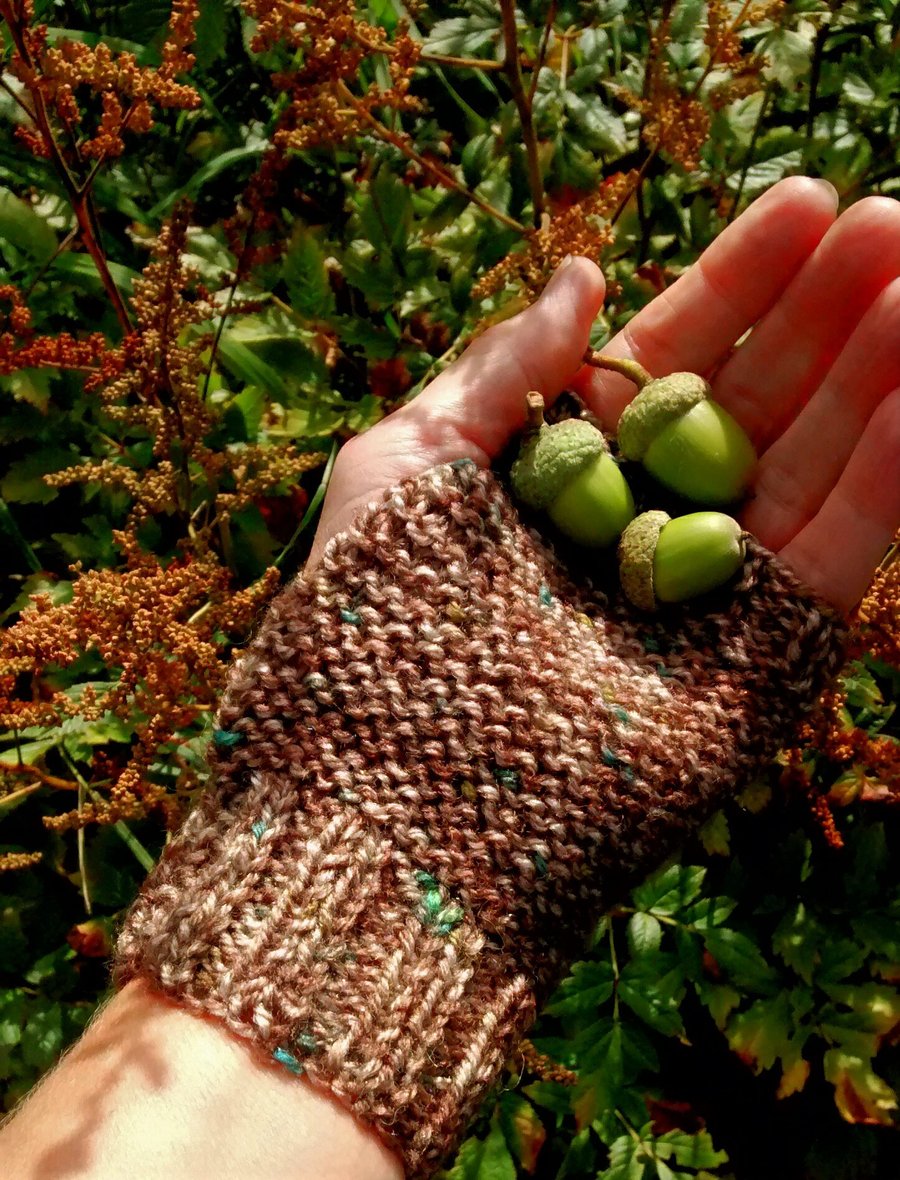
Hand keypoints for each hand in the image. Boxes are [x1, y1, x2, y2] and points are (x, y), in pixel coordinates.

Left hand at [308, 178, 899, 613]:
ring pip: (812, 467)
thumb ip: (504, 369)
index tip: (804, 200)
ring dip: (875, 376)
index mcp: (568, 470)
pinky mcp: (756, 664)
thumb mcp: (410, 457)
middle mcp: (645, 523)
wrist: (388, 782)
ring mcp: (706, 592)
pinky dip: (885, 479)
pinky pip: (836, 558)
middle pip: (755, 401)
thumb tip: (584, 270)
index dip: (738, 281)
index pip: (671, 357)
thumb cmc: (369, 610)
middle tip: (889, 219)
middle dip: (822, 313)